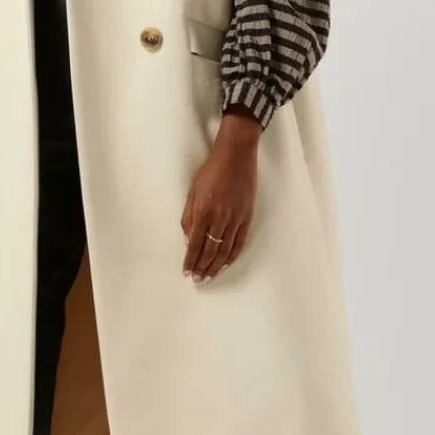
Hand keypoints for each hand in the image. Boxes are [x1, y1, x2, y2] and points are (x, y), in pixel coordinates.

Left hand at [180, 122, 257, 281]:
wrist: (236, 155)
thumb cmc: (211, 169)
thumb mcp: (193, 190)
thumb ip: (189, 216)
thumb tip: (189, 239)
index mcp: (203, 210)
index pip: (195, 243)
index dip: (191, 259)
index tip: (187, 271)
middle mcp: (220, 218)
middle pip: (210, 251)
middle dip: (202, 267)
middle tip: (197, 279)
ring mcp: (236, 218)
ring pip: (225, 250)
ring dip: (216, 266)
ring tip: (209, 276)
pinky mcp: (247, 216)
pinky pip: (240, 242)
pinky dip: (232, 255)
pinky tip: (226, 263)